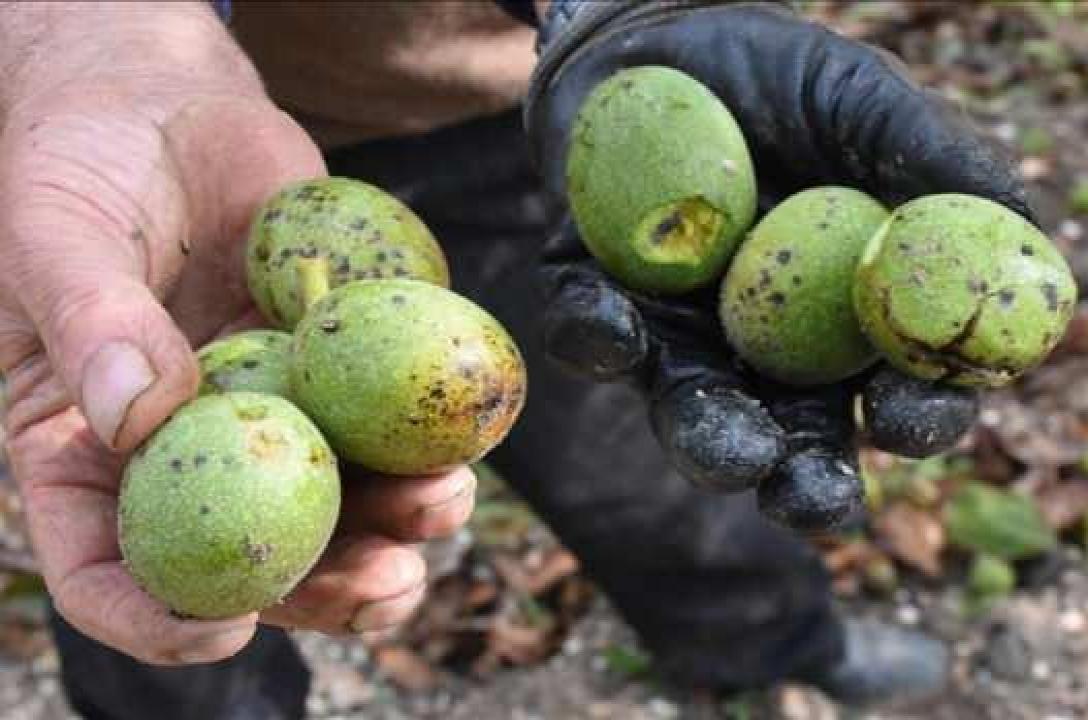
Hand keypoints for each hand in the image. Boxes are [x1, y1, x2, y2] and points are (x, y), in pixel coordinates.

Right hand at [0, 5, 471, 664]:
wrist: (163, 98)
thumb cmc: (78, 162)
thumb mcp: (54, 232)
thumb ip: (87, 319)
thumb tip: (132, 412)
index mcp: (87, 448)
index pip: (103, 563)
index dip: (156, 617)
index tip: (226, 629)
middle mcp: (188, 446)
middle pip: (252, 551)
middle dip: (326, 586)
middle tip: (390, 584)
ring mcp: (270, 409)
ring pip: (336, 499)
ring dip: (398, 523)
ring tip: (444, 504)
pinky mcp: (335, 365)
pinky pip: (382, 420)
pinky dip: (427, 441)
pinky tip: (463, 442)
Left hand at [525, 1, 1025, 530]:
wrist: (654, 32)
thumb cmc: (778, 70)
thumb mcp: (865, 100)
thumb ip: (934, 162)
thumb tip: (1025, 236)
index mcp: (852, 313)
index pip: (902, 389)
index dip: (917, 417)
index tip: (909, 417)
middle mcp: (771, 343)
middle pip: (798, 439)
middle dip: (805, 481)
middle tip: (806, 497)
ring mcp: (681, 333)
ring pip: (694, 413)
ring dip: (707, 440)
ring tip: (725, 452)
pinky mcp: (599, 304)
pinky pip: (593, 338)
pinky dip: (600, 339)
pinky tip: (614, 323)